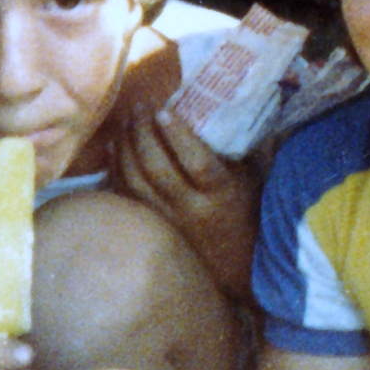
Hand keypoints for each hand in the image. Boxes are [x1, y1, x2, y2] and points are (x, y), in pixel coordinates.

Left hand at [114, 107, 259, 299]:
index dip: (178, 136)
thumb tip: (243, 106)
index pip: (197, 162)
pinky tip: (114, 147)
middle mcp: (191, 207)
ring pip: (136, 180)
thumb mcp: (255, 178)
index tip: (164, 109)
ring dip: (126, 146)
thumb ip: (246, 147)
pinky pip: (127, 194)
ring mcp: (168, 217)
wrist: (235, 263)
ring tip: (126, 120)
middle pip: (158, 169)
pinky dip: (116, 168)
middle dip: (144, 134)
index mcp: (221, 193)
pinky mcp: (153, 223)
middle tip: (140, 106)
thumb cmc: (250, 211)